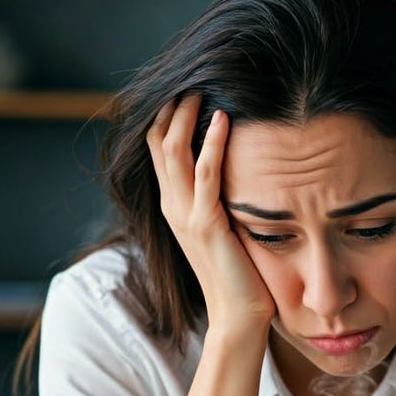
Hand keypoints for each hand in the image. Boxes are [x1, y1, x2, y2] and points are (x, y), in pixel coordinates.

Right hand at [146, 94, 276, 336]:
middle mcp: (172, 205)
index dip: (165, 116)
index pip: (157, 149)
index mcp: (173, 205)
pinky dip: (211, 142)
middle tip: (192, 80)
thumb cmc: (238, 271)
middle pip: (158, 141)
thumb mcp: (221, 225)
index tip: (184, 90)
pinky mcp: (206, 222)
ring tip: (202, 90)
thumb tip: (235, 162)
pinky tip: (222, 119)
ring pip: (173, 150)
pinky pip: (205, 173)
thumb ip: (218, 196)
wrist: (238, 315)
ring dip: (186, 115)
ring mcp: (185, 213)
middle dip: (172, 107)